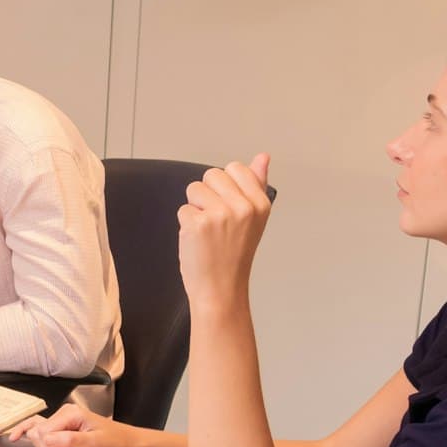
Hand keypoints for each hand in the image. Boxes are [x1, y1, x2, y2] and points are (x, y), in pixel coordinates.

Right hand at [7, 404, 141, 446]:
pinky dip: (35, 439)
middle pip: (39, 435)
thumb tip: (45, 438)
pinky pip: (41, 434)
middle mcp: (63, 414)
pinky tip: (17, 437)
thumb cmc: (115, 442)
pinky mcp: (61, 430)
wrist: (128, 444)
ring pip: (39, 438)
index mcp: (70, 413)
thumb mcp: (94, 442)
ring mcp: (61, 422)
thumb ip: (69, 439)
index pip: (44, 432)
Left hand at [177, 153, 272, 315]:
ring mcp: (220, 215)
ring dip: (195, 208)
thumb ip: (257, 184)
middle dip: (208, 195)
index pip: (235, 168)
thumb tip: (263, 156)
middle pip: (211, 175)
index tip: (229, 207)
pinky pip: (183, 209)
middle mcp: (243, 207)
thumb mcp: (254, 218)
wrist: (221, 289)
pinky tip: (198, 241)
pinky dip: (186, 224)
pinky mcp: (197, 224)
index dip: (225, 186)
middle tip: (217, 222)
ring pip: (194, 189)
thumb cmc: (234, 255)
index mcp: (260, 203)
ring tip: (208, 231)